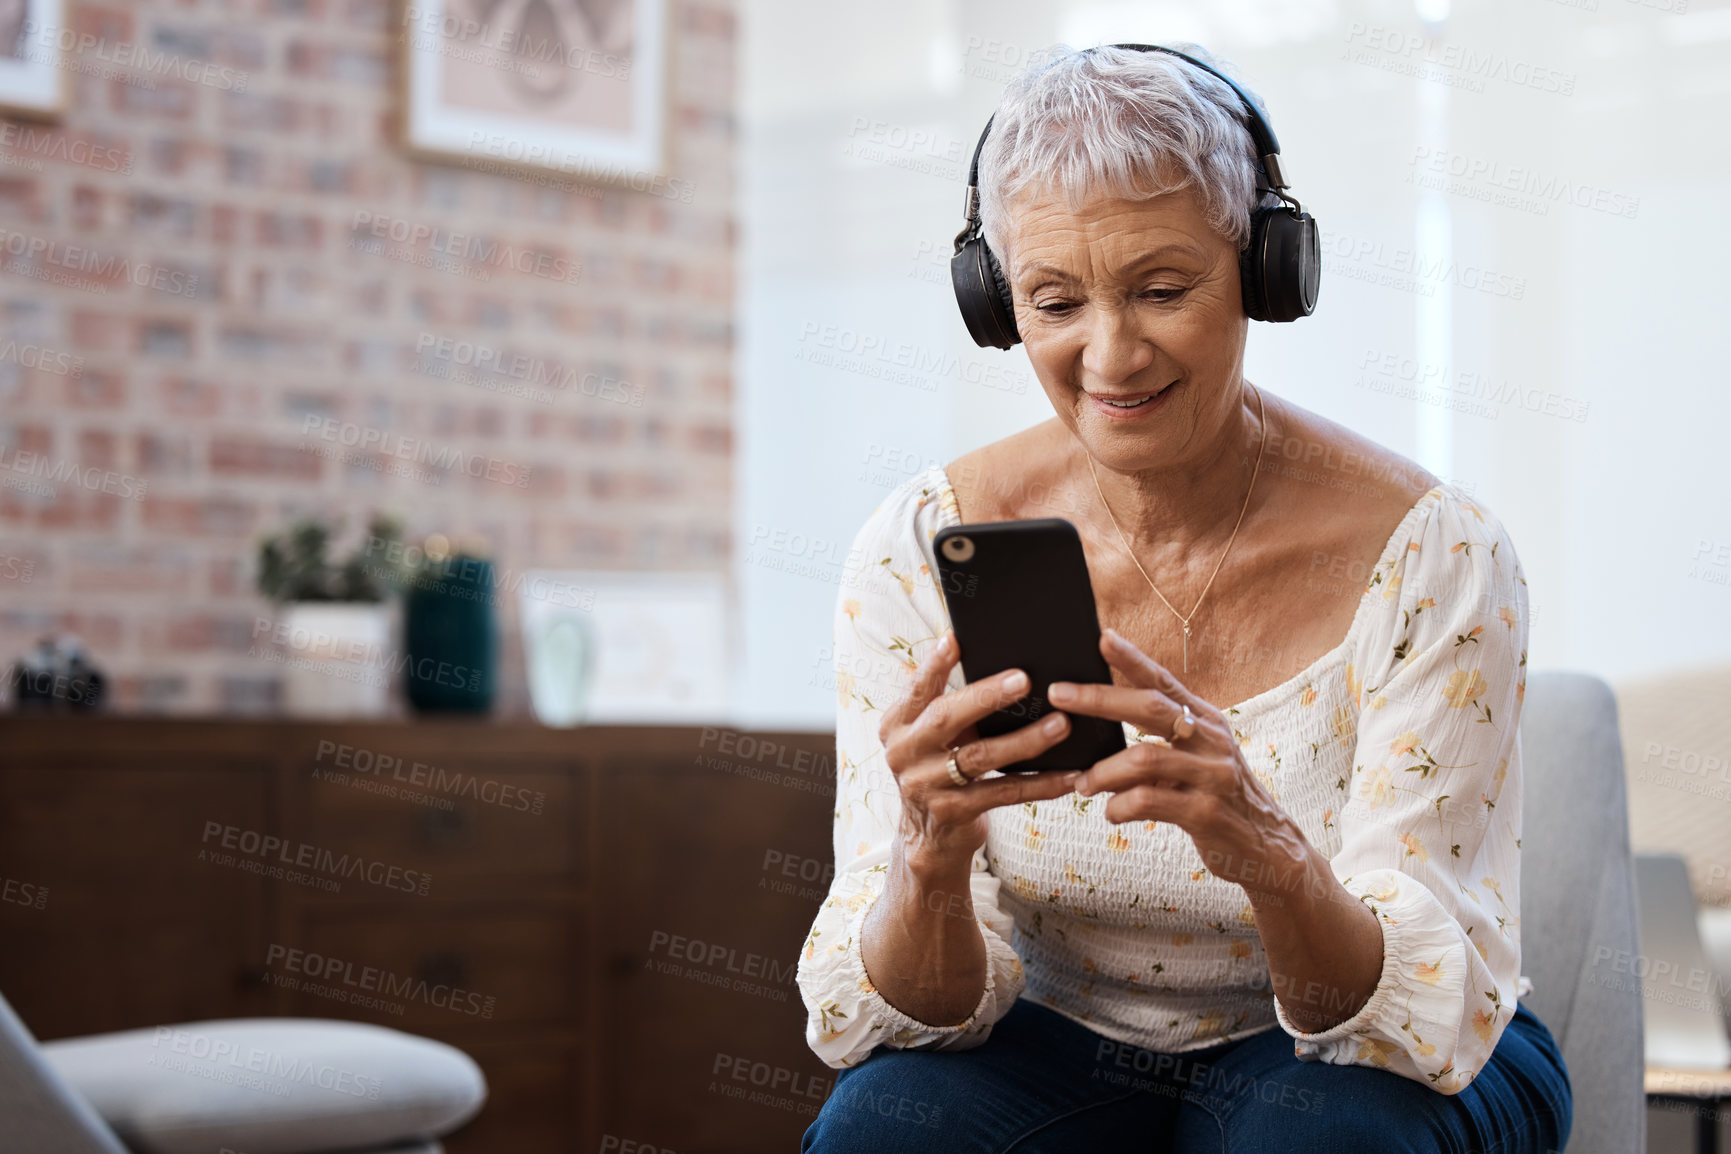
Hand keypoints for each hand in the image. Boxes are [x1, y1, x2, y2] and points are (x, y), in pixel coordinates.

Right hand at [878, 630, 1082, 873]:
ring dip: (1025, 740)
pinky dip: (1039, 784)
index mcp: (898, 724)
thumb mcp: (932, 735)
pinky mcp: (954, 812)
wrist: (928, 835)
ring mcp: (927, 785)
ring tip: (1060, 725)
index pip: (917, 688)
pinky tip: (1067, 775)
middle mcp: (905, 753)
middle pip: (946, 718)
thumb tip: (998, 664)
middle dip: (987, 696)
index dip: (935, 665)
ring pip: (980, 757)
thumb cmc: (940, 767)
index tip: (956, 639)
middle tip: (1024, 679)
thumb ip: (952, 704)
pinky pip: (1004, 793)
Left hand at [1051, 628, 1315, 901]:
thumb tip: (1098, 723)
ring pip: (1143, 758)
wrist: (1266, 847)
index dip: (1132, 658)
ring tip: (1082, 784)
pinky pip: (1149, 801)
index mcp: (1206, 720)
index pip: (1164, 681)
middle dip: (1099, 699)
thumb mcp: (1196, 758)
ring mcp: (1213, 776)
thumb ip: (1159, 738)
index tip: (1101, 637)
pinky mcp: (1208, 813)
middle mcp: (1212, 741)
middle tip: (1058, 695)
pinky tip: (1111, 813)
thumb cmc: (1217, 796)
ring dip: (1102, 772)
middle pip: (1150, 708)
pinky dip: (1119, 807)